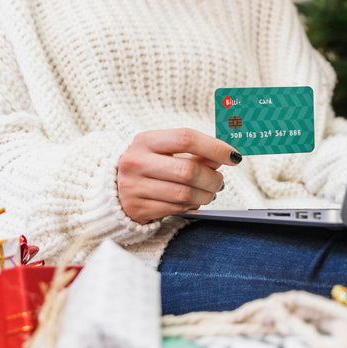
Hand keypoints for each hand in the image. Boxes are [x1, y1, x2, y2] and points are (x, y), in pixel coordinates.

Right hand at [117, 128, 241, 222]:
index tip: (233, 156)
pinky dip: (191, 206)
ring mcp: (133, 187)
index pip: (185, 138)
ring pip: (185, 194)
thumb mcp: (165, 151)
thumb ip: (195, 152)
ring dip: (205, 195)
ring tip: (208, 192)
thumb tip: (226, 155)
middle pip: (188, 170)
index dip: (214, 147)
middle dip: (212, 178)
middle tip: (219, 181)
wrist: (113, 189)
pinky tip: (192, 201)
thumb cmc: (148, 166)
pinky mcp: (137, 208)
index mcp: (145, 140)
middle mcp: (136, 162)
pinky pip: (176, 209)